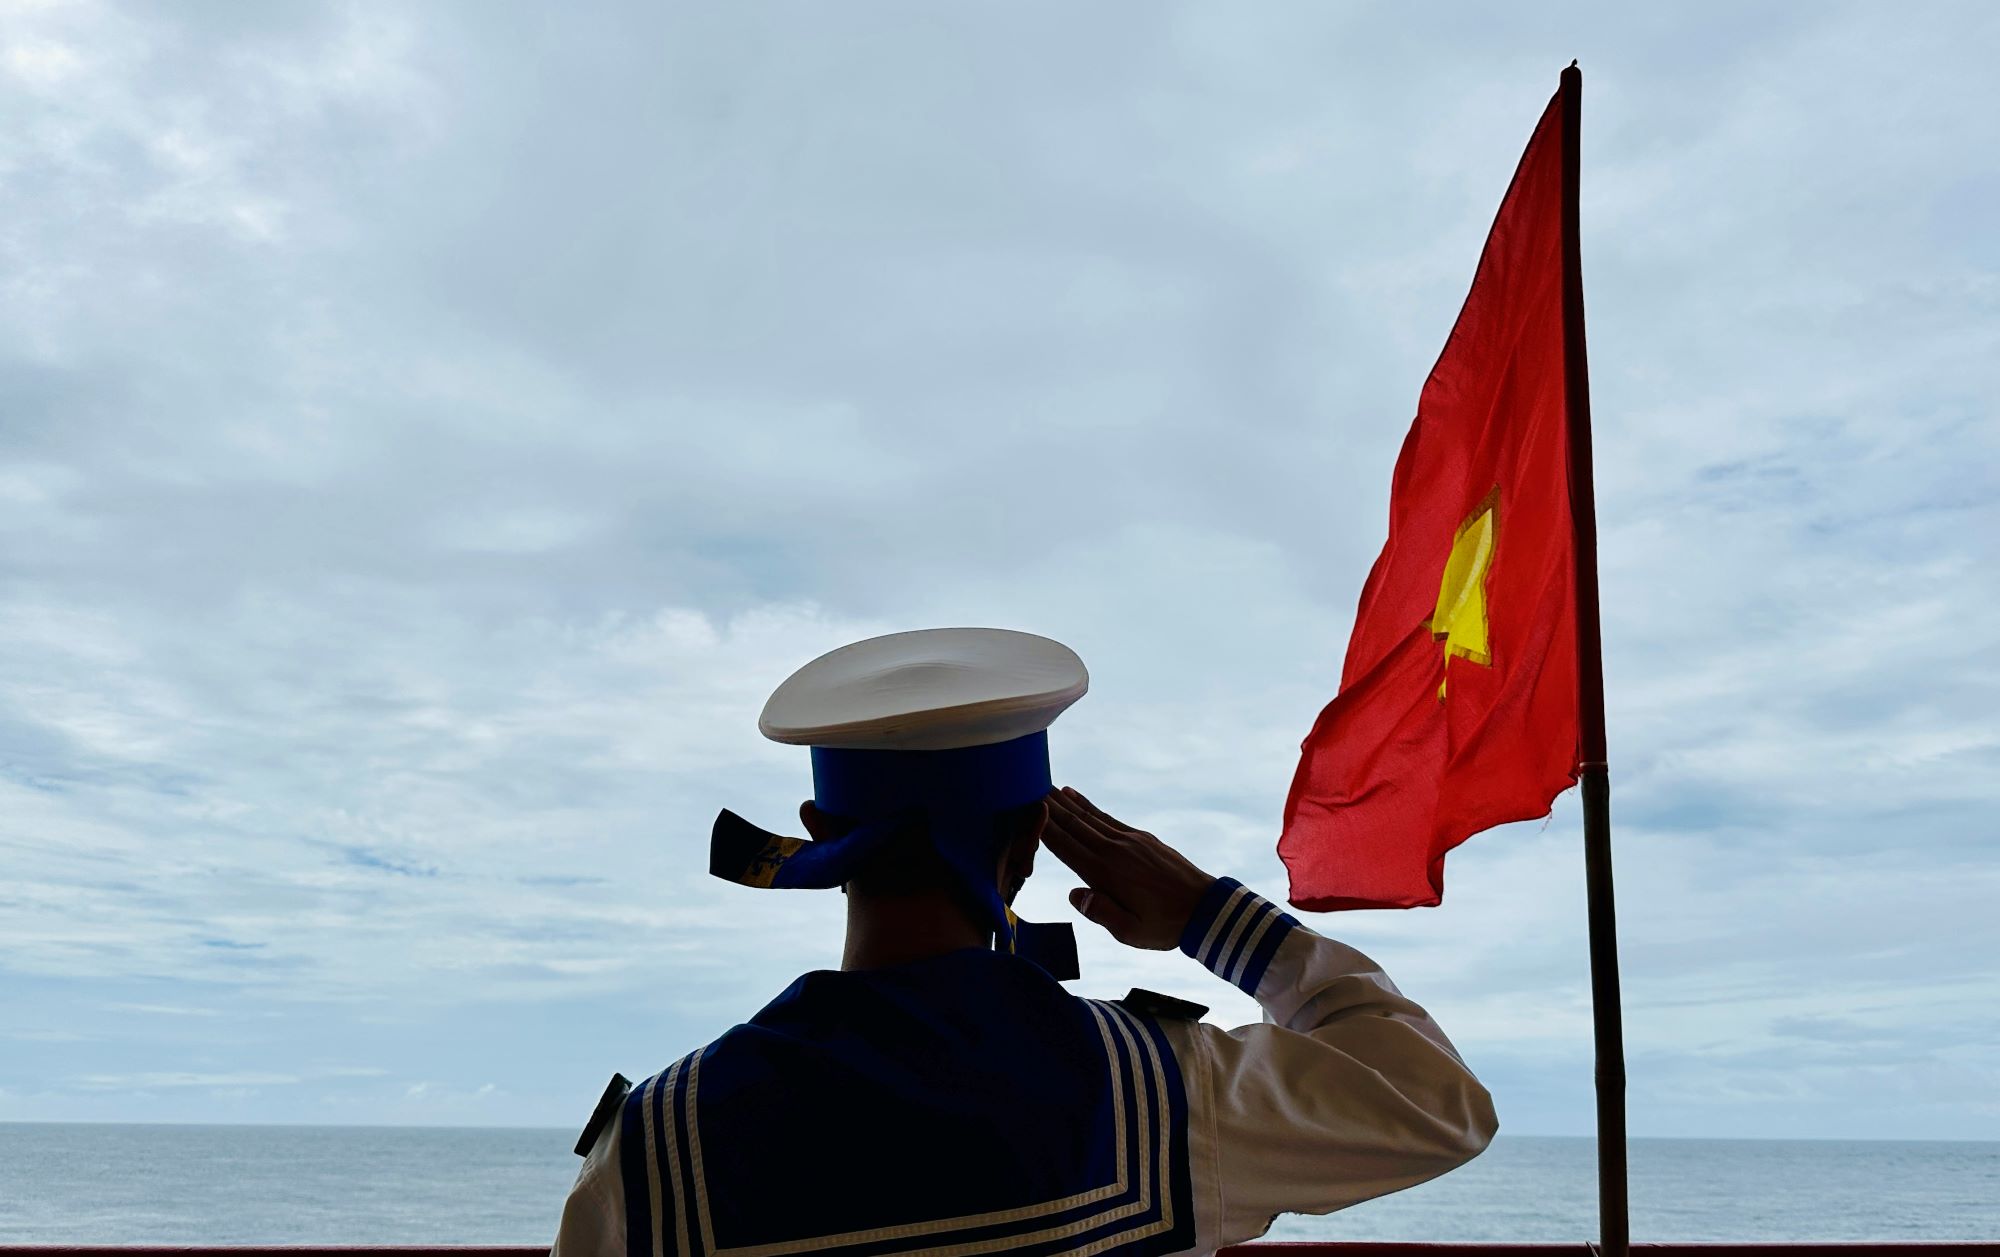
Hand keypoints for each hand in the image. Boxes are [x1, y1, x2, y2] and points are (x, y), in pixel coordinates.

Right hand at [1041, 786, 1214, 949]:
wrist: (1205, 908)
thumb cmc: (1165, 926)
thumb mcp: (1130, 932)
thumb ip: (1101, 912)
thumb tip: (1074, 894)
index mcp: (1106, 873)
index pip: (1066, 846)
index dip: (1043, 827)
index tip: (1023, 808)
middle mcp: (1114, 850)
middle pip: (1073, 824)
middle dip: (1049, 807)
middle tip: (1026, 786)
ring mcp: (1129, 840)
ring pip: (1089, 816)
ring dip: (1065, 801)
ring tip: (1046, 787)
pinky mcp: (1141, 838)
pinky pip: (1107, 818)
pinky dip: (1088, 806)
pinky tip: (1077, 797)